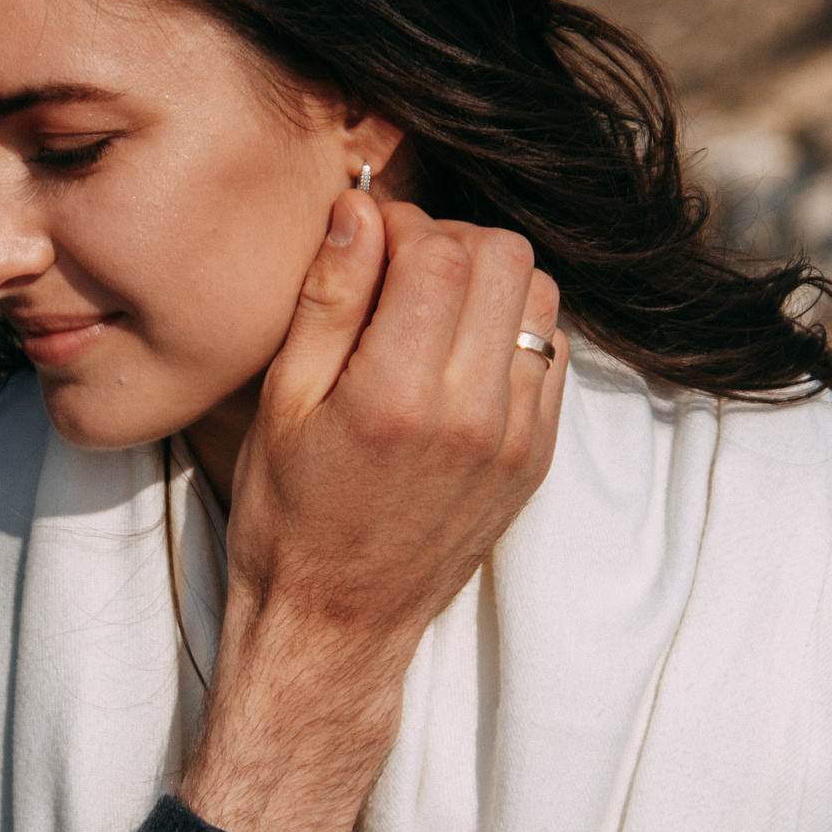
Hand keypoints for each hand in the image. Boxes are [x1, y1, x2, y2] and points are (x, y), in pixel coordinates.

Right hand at [179, 191, 565, 831]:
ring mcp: (517, 438)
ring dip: (490, 281)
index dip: (400, 224)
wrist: (337, 623)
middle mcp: (473, 413)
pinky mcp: (537, 456)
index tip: (366, 241)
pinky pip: (550, 353)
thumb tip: (361, 209)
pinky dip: (510, 330)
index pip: (439, 251)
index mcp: (396, 396)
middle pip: (504, 258)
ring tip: (432, 308)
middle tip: (401, 268)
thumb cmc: (288, 515)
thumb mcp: (280, 403)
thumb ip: (328, 299)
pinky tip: (458, 353)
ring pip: (540, 297)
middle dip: (451, 241)